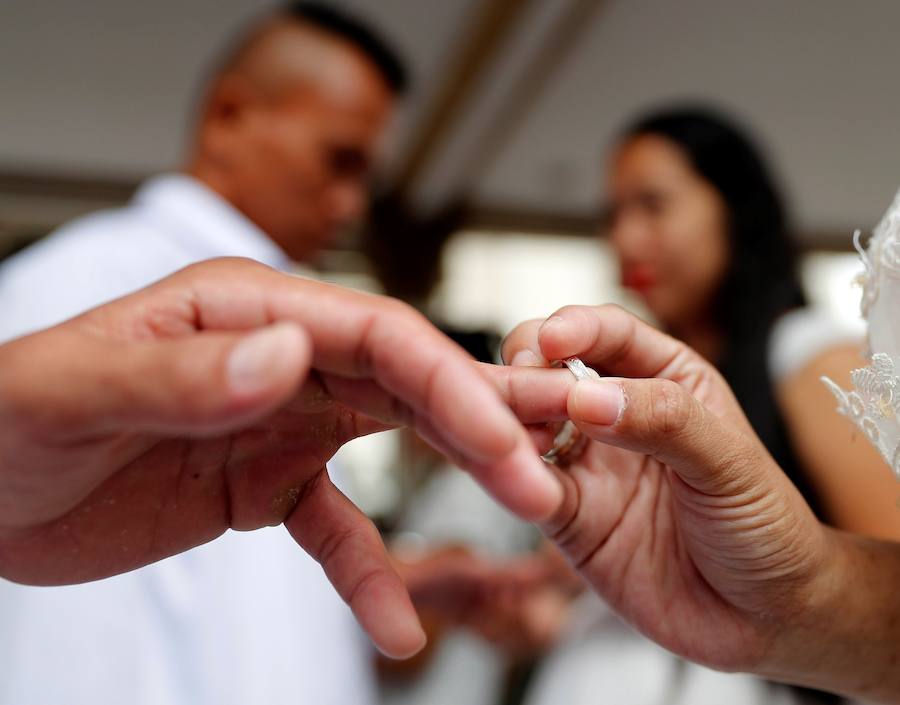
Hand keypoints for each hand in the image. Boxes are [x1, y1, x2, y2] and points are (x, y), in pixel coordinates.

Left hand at [0, 257, 559, 657]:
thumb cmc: (4, 420)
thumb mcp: (77, 392)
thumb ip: (184, 373)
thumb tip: (290, 354)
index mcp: (243, 310)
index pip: (373, 332)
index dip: (446, 379)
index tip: (501, 435)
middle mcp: (277, 354)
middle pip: (404, 380)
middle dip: (479, 425)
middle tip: (538, 478)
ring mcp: (279, 420)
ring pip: (394, 440)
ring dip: (458, 473)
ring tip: (521, 511)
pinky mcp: (266, 483)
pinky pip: (336, 528)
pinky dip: (369, 571)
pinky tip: (394, 623)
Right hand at [499, 305, 832, 673]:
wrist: (766, 618)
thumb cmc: (768, 529)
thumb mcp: (730, 464)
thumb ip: (664, 421)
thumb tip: (588, 396)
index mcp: (666, 379)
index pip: (608, 334)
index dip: (574, 328)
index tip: (550, 340)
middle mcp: (618, 415)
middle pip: (551, 372)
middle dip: (525, 371)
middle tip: (514, 384)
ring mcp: (589, 465)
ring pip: (527, 426)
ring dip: (506, 421)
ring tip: (497, 427)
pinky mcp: (568, 515)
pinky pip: (527, 487)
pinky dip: (510, 478)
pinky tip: (510, 475)